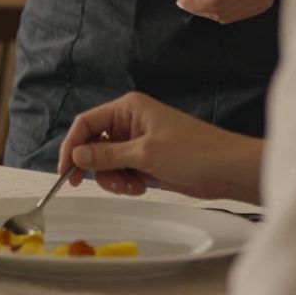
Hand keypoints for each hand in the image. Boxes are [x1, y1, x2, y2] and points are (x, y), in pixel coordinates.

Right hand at [57, 92, 262, 202]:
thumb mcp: (145, 154)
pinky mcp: (146, 159)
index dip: (72, 146)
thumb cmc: (195, 152)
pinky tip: (143, 186)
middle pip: (94, 144)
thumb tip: (76, 155)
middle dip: (98, 167)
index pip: (86, 123)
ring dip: (113, 178)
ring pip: (106, 161)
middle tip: (109, 184)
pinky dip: (126, 182)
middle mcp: (129, 122)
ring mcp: (138, 141)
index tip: (66, 170)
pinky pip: (122, 170)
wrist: (229, 171)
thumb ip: (107, 155)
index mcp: (128, 109)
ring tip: (133, 186)